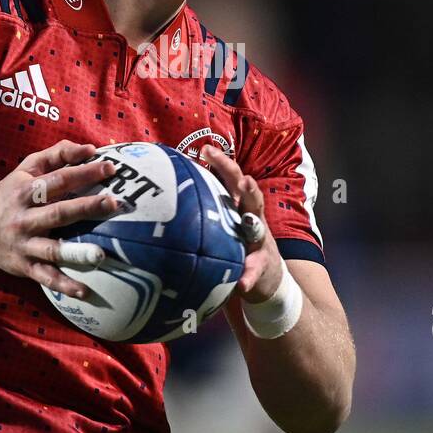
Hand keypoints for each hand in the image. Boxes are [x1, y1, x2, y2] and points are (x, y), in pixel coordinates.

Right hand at [0, 140, 118, 297]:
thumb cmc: (10, 194)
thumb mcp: (26, 169)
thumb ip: (56, 155)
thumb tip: (90, 149)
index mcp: (26, 191)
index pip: (58, 179)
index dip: (84, 173)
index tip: (110, 168)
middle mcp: (25, 218)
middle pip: (59, 212)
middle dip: (86, 207)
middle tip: (113, 203)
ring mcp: (25, 245)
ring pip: (53, 248)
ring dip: (77, 252)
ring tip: (102, 255)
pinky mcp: (24, 266)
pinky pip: (46, 277)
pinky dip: (64, 285)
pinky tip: (85, 291)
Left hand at [199, 145, 284, 303]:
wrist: (265, 277)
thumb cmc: (236, 242)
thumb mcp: (223, 221)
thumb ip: (204, 207)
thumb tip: (166, 191)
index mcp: (238, 205)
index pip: (231, 179)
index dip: (222, 164)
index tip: (207, 150)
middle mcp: (252, 219)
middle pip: (250, 197)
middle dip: (247, 187)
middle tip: (242, 179)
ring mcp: (260, 242)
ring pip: (259, 230)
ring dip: (256, 226)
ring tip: (251, 222)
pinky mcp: (262, 266)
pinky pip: (255, 270)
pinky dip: (249, 276)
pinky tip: (243, 282)